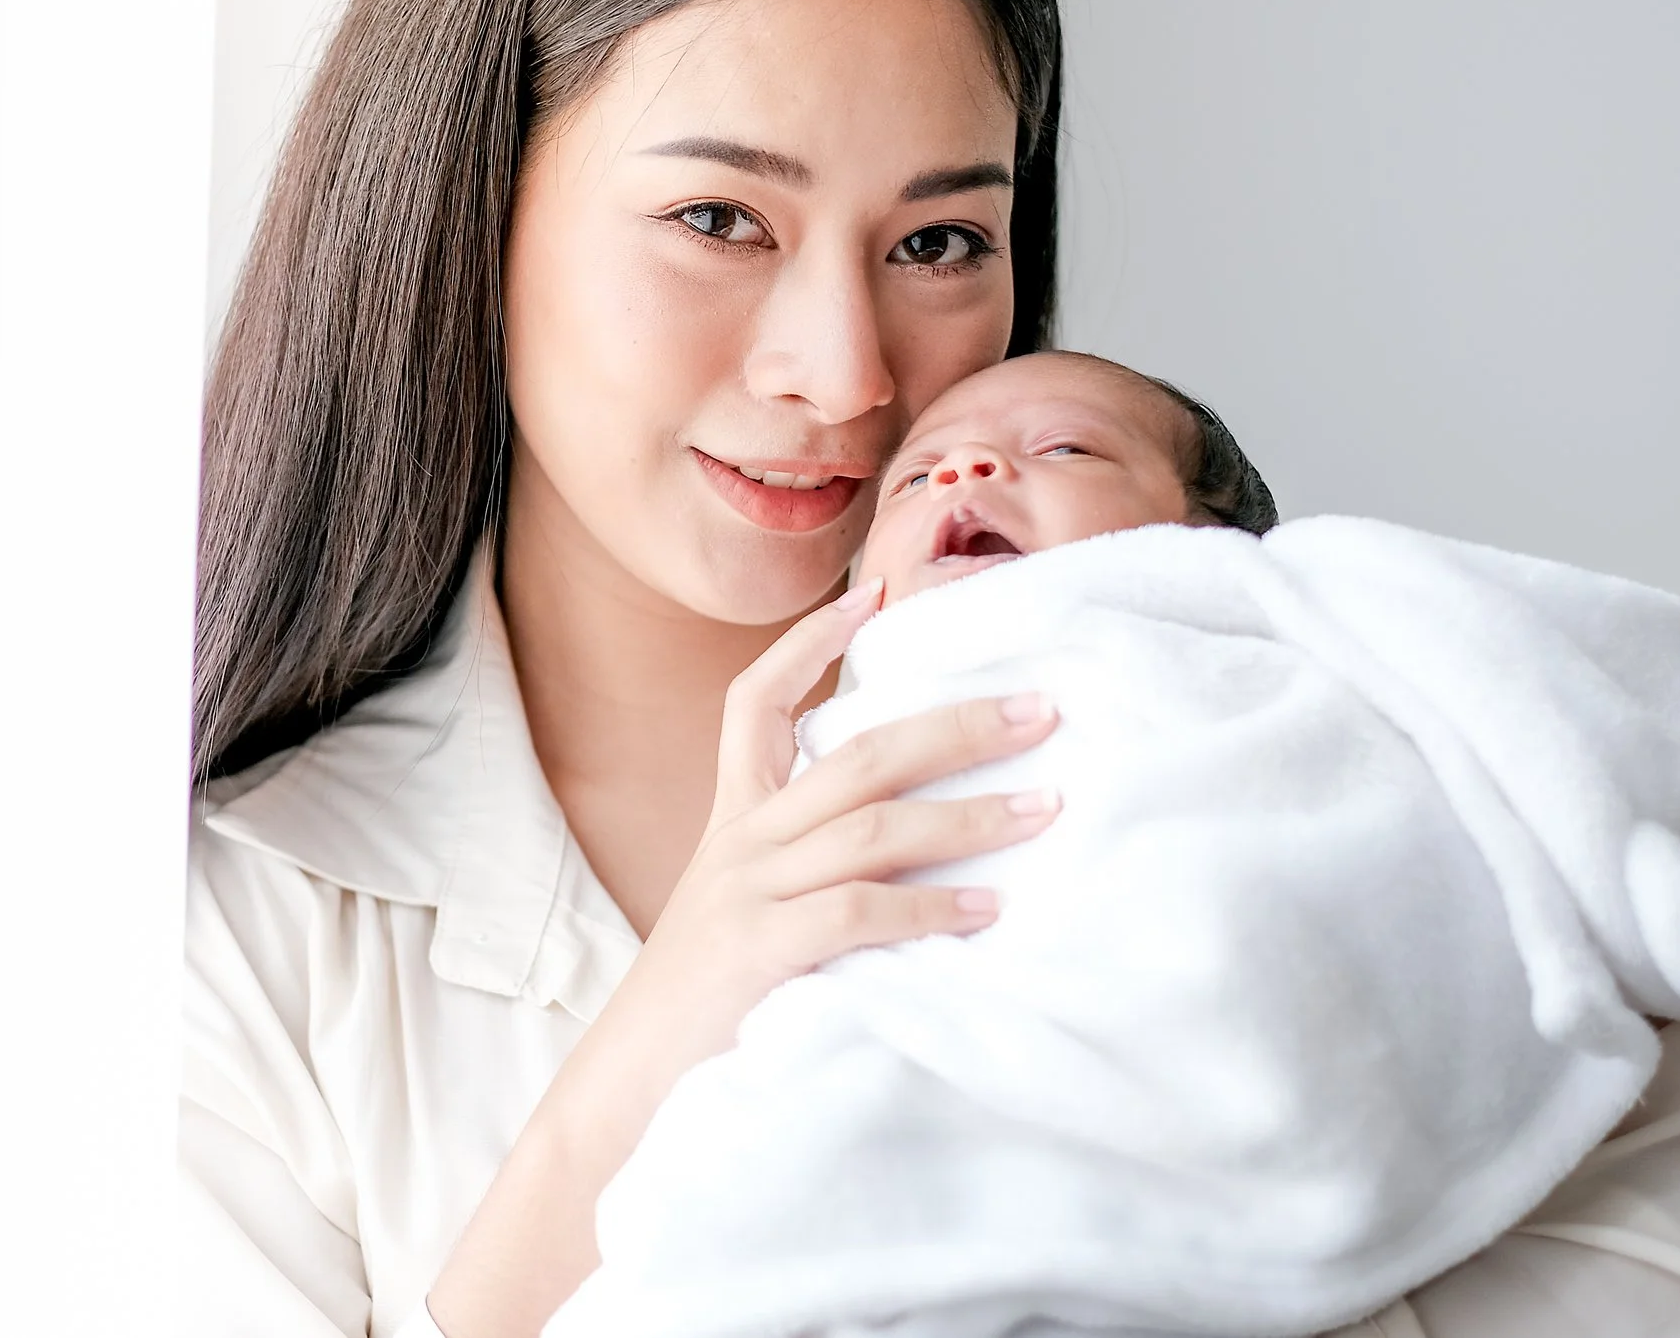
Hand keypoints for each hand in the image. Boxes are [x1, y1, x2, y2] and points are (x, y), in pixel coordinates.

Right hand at [623, 575, 1062, 1070]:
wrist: (633, 1087)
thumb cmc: (709, 1003)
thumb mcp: (745, 912)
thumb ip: (807, 869)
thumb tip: (916, 837)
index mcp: (733, 823)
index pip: (752, 704)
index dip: (807, 643)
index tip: (874, 593)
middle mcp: (740, 844)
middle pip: (854, 755)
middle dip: (954, 725)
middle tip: (1040, 710)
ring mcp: (749, 895)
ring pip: (872, 827)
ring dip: (969, 815)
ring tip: (1046, 808)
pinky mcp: (763, 953)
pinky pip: (860, 911)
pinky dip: (930, 906)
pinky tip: (988, 911)